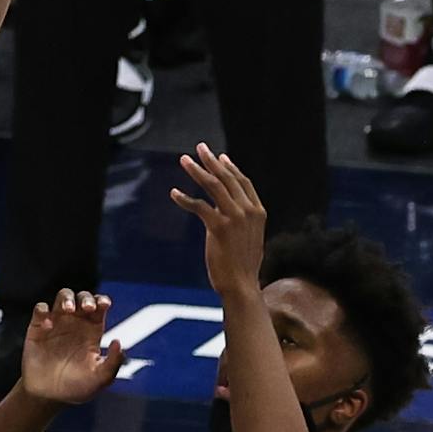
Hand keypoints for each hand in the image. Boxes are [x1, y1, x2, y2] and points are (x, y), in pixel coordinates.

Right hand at [20, 289, 124, 404]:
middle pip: (82, 297)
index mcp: (92, 331)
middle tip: (87, 308)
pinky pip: (40, 310)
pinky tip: (48, 325)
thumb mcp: (100, 379)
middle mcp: (75, 324)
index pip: (99, 306)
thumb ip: (113, 363)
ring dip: (66, 298)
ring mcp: (56, 324)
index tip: (104, 305)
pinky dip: (44, 311)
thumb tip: (118, 341)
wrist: (48, 396)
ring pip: (62, 297)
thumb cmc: (77, 388)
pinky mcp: (37, 328)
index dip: (102, 300)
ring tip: (68, 309)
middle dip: (85, 298)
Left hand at [171, 144, 265, 297]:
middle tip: (200, 148)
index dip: (231, 168)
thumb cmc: (243, 265)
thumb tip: (228, 210)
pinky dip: (184, 198)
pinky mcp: (219, 227)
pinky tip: (174, 193)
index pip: (243, 182)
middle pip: (228, 178)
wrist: (241, 284)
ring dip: (196, 171)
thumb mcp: (249, 237)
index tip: (220, 156)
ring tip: (184, 160)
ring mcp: (235, 217)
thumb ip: (242, 221)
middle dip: (212, 161)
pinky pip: (198, 206)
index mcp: (258, 212)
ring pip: (213, 186)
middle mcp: (249, 211)